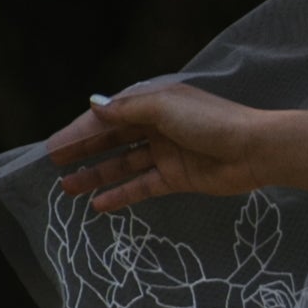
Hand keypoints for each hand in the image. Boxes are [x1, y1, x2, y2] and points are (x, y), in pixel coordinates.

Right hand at [45, 79, 276, 210]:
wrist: (254, 149)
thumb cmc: (210, 122)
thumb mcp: (164, 108)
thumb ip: (127, 109)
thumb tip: (93, 104)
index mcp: (152, 102)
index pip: (107, 117)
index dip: (79, 131)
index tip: (53, 146)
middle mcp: (157, 125)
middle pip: (112, 139)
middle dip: (83, 151)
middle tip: (53, 165)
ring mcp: (166, 152)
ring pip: (123, 164)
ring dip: (96, 174)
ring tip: (67, 188)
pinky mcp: (177, 177)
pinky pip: (142, 186)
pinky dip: (121, 194)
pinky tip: (99, 204)